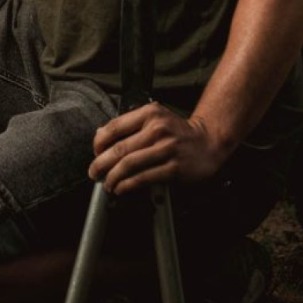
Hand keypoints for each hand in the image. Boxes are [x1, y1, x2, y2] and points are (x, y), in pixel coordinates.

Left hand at [89, 102, 228, 195]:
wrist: (208, 142)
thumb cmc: (178, 132)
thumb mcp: (155, 118)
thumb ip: (129, 124)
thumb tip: (100, 135)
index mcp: (150, 114)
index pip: (114, 127)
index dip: (98, 143)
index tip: (95, 153)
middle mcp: (158, 129)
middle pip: (119, 149)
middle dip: (100, 164)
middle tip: (94, 173)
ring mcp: (166, 148)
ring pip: (129, 165)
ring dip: (112, 178)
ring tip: (107, 184)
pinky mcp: (173, 168)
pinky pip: (143, 178)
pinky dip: (127, 186)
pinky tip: (121, 188)